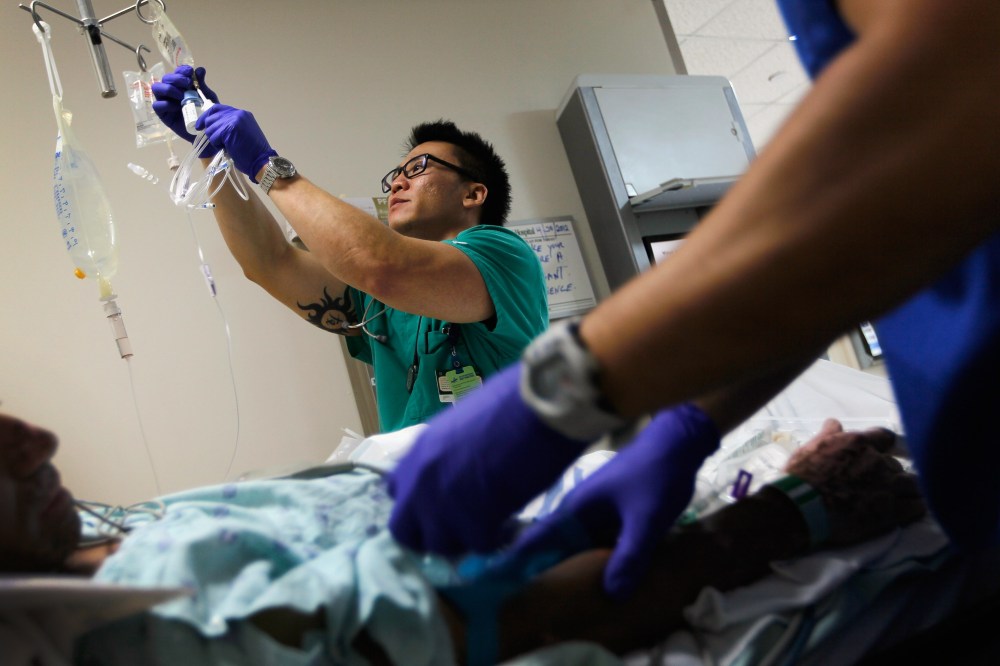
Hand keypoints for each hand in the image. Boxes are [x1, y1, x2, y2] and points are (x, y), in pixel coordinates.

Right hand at [151, 65, 218, 147]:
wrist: (207, 131)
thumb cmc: (206, 113)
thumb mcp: (206, 97)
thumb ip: (201, 84)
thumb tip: (200, 70)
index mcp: (181, 85)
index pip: (177, 72)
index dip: (181, 70)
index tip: (190, 73)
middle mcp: (171, 91)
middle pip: (165, 78)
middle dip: (176, 79)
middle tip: (188, 85)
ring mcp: (166, 102)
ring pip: (157, 88)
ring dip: (169, 89)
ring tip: (182, 96)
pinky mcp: (163, 114)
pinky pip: (157, 105)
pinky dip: (167, 104)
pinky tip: (177, 107)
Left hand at [197, 105, 276, 179]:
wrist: (261, 161)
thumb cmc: (252, 152)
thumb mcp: (242, 133)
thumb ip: (231, 125)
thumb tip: (213, 126)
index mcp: (242, 113)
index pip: (218, 108)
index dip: (207, 116)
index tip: (200, 125)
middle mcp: (238, 113)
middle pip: (212, 117)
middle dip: (210, 130)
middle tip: (217, 141)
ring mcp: (234, 120)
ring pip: (211, 127)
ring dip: (214, 139)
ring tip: (224, 146)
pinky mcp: (229, 129)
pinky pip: (213, 136)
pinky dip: (216, 144)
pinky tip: (225, 148)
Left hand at [387, 364, 591, 554]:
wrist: (535, 410)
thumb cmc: (508, 403)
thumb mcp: (460, 426)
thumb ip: (446, 454)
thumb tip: (454, 472)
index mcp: (417, 452)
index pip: (396, 491)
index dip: (417, 501)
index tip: (440, 500)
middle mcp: (419, 483)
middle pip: (404, 530)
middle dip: (429, 533)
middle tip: (458, 525)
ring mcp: (441, 507)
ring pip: (439, 545)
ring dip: (462, 538)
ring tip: (487, 523)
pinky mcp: (472, 524)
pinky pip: (478, 546)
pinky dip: (494, 539)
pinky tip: (508, 523)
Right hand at [509, 403, 719, 599]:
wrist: (678, 445)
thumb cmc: (654, 476)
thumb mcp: (645, 521)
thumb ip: (630, 557)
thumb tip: (611, 597)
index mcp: (575, 511)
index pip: (537, 540)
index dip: (516, 563)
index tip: (497, 587)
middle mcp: (580, 515)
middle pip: (554, 550)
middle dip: (542, 575)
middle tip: (526, 608)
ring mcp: (597, 517)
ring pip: (577, 551)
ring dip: (569, 572)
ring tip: (556, 606)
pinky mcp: (614, 520)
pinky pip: (597, 547)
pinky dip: (594, 564)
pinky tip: (598, 585)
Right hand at [784, 419, 925, 546]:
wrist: (801, 508)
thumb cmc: (801, 477)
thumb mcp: (809, 449)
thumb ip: (827, 435)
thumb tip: (835, 423)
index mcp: (859, 444)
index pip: (886, 436)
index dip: (885, 446)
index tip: (883, 452)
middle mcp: (878, 462)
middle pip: (897, 464)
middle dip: (890, 473)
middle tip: (880, 483)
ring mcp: (887, 487)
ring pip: (913, 484)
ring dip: (908, 489)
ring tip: (901, 497)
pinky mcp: (892, 512)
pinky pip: (916, 507)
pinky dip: (914, 507)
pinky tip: (908, 509)